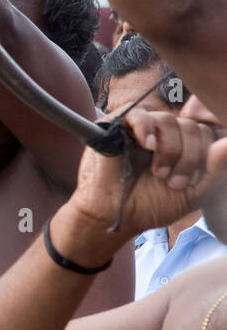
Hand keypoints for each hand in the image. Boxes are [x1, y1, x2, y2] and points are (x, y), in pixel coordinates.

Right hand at [67, 108, 226, 241]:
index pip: (207, 134)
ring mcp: (143, 128)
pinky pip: (137, 114)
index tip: (189, 183)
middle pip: (191, 127)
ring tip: (157, 173)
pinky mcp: (118, 125)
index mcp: (185, 146)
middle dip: (188, 157)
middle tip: (172, 182)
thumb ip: (215, 170)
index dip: (204, 156)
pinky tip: (147, 145)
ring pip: (169, 121)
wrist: (116, 215)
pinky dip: (145, 127)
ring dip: (168, 150)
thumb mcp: (193, 193)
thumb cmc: (151, 205)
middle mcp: (166, 134)